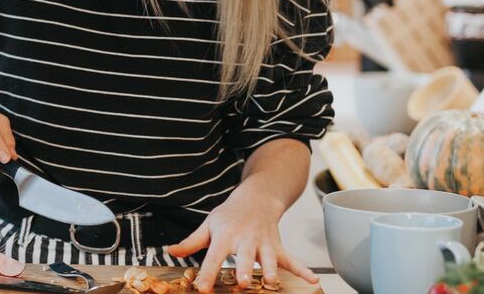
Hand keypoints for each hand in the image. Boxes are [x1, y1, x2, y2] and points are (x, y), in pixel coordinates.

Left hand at [166, 191, 317, 292]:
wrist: (256, 198)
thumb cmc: (229, 216)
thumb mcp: (208, 225)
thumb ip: (191, 242)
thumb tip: (170, 252)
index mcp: (225, 236)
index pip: (213, 257)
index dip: (207, 273)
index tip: (202, 288)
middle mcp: (245, 240)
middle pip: (244, 257)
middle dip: (244, 270)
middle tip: (243, 283)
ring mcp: (263, 243)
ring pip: (269, 258)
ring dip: (270, 270)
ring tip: (271, 282)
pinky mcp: (277, 247)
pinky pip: (291, 259)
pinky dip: (303, 270)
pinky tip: (312, 281)